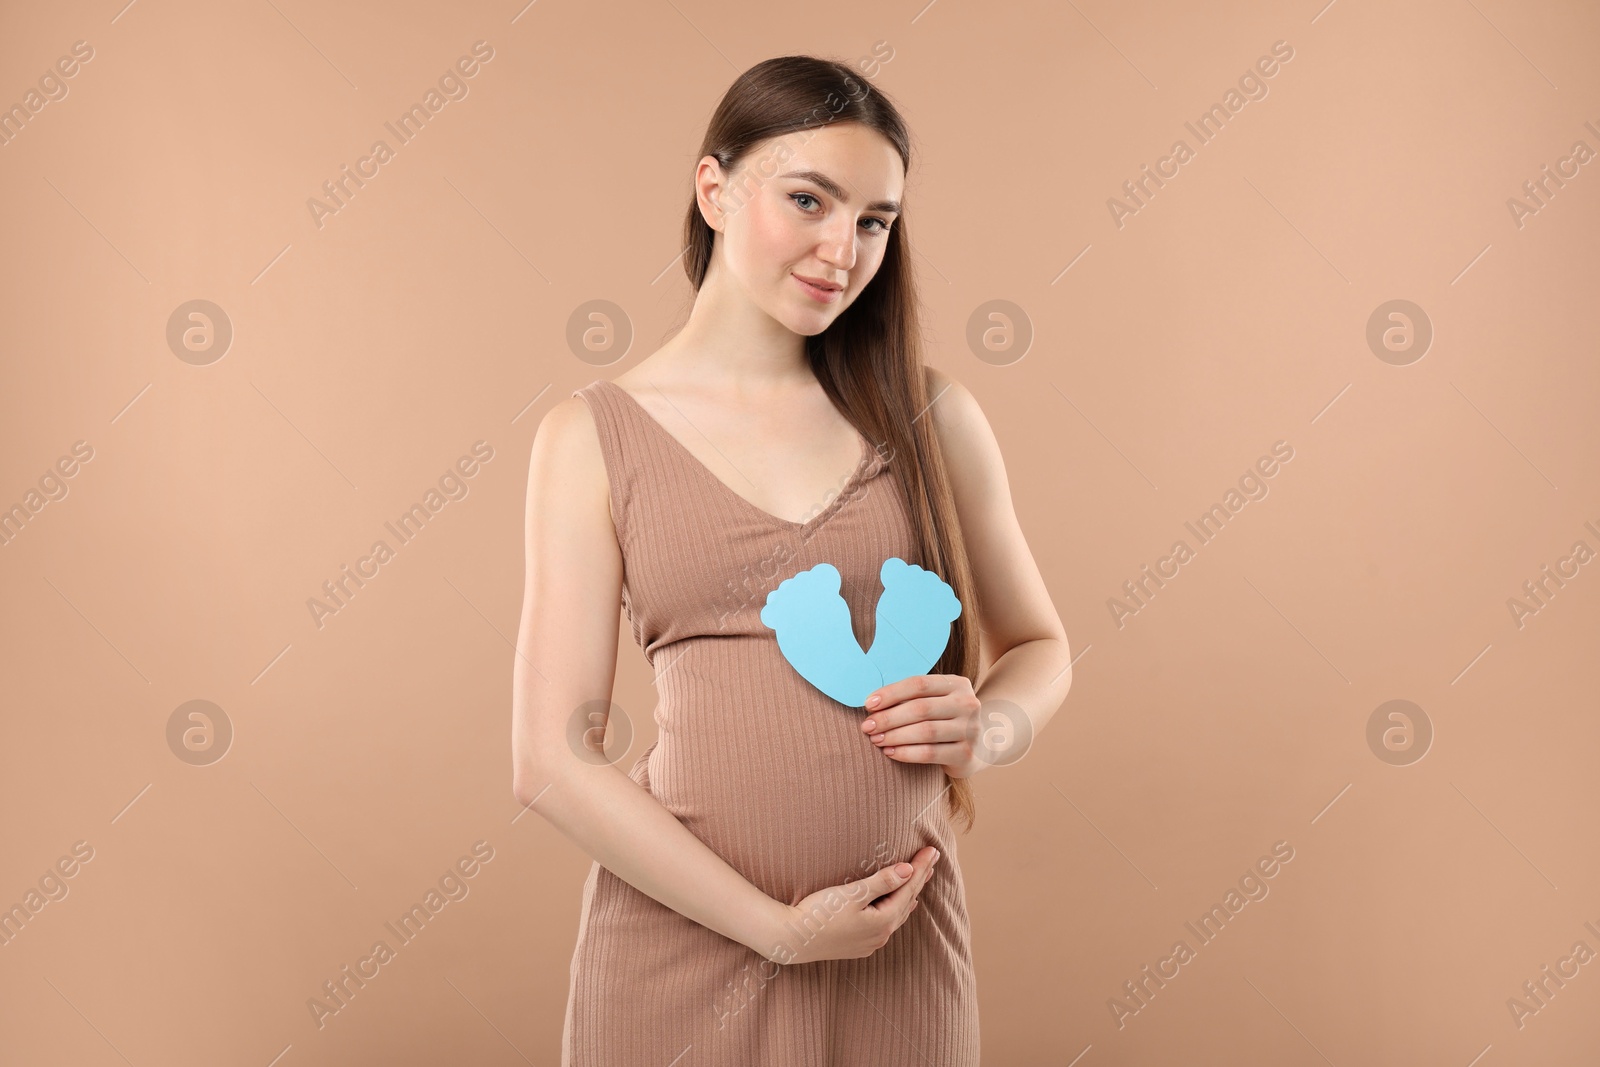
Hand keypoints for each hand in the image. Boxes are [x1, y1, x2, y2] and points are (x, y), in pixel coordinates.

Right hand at [760, 845, 939, 964]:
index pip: (908, 887)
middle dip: (919, 878)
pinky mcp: (859, 945)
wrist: (791, 940)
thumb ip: (881, 882)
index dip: (921, 867)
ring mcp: (870, 942)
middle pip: (907, 900)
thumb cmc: (818, 914)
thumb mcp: (851, 894)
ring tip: (919, 878)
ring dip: (908, 894)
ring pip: (898, 913)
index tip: (933, 850)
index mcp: (883, 921)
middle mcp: (881, 935)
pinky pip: (886, 924)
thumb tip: (908, 870)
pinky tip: (897, 906)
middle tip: (932, 858)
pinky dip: (896, 908)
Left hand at [860, 673, 982, 777]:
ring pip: (925, 732)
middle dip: (889, 718)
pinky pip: (930, 753)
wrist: (981, 744)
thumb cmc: (945, 718)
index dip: (891, 693)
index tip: (869, 704)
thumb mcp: (936, 700)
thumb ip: (911, 697)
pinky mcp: (966, 754)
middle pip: (920, 708)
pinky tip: (890, 752)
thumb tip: (872, 704)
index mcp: (957, 684)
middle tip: (867, 726)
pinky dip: (906, 753)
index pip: (919, 684)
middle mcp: (968, 704)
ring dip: (895, 736)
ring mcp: (970, 730)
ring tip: (876, 739)